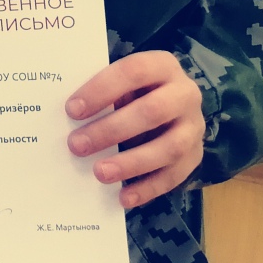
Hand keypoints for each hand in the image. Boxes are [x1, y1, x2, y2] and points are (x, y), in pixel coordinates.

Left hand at [67, 50, 204, 208]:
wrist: (174, 104)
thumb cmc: (135, 90)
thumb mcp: (122, 81)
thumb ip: (102, 91)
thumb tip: (66, 116)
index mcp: (163, 65)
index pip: (133, 71)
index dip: (102, 89)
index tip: (72, 110)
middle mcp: (185, 94)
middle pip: (152, 112)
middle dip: (111, 130)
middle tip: (76, 145)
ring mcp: (194, 126)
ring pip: (168, 147)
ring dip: (131, 163)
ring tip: (99, 173)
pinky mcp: (196, 156)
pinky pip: (175, 176)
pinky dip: (148, 188)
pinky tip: (123, 197)